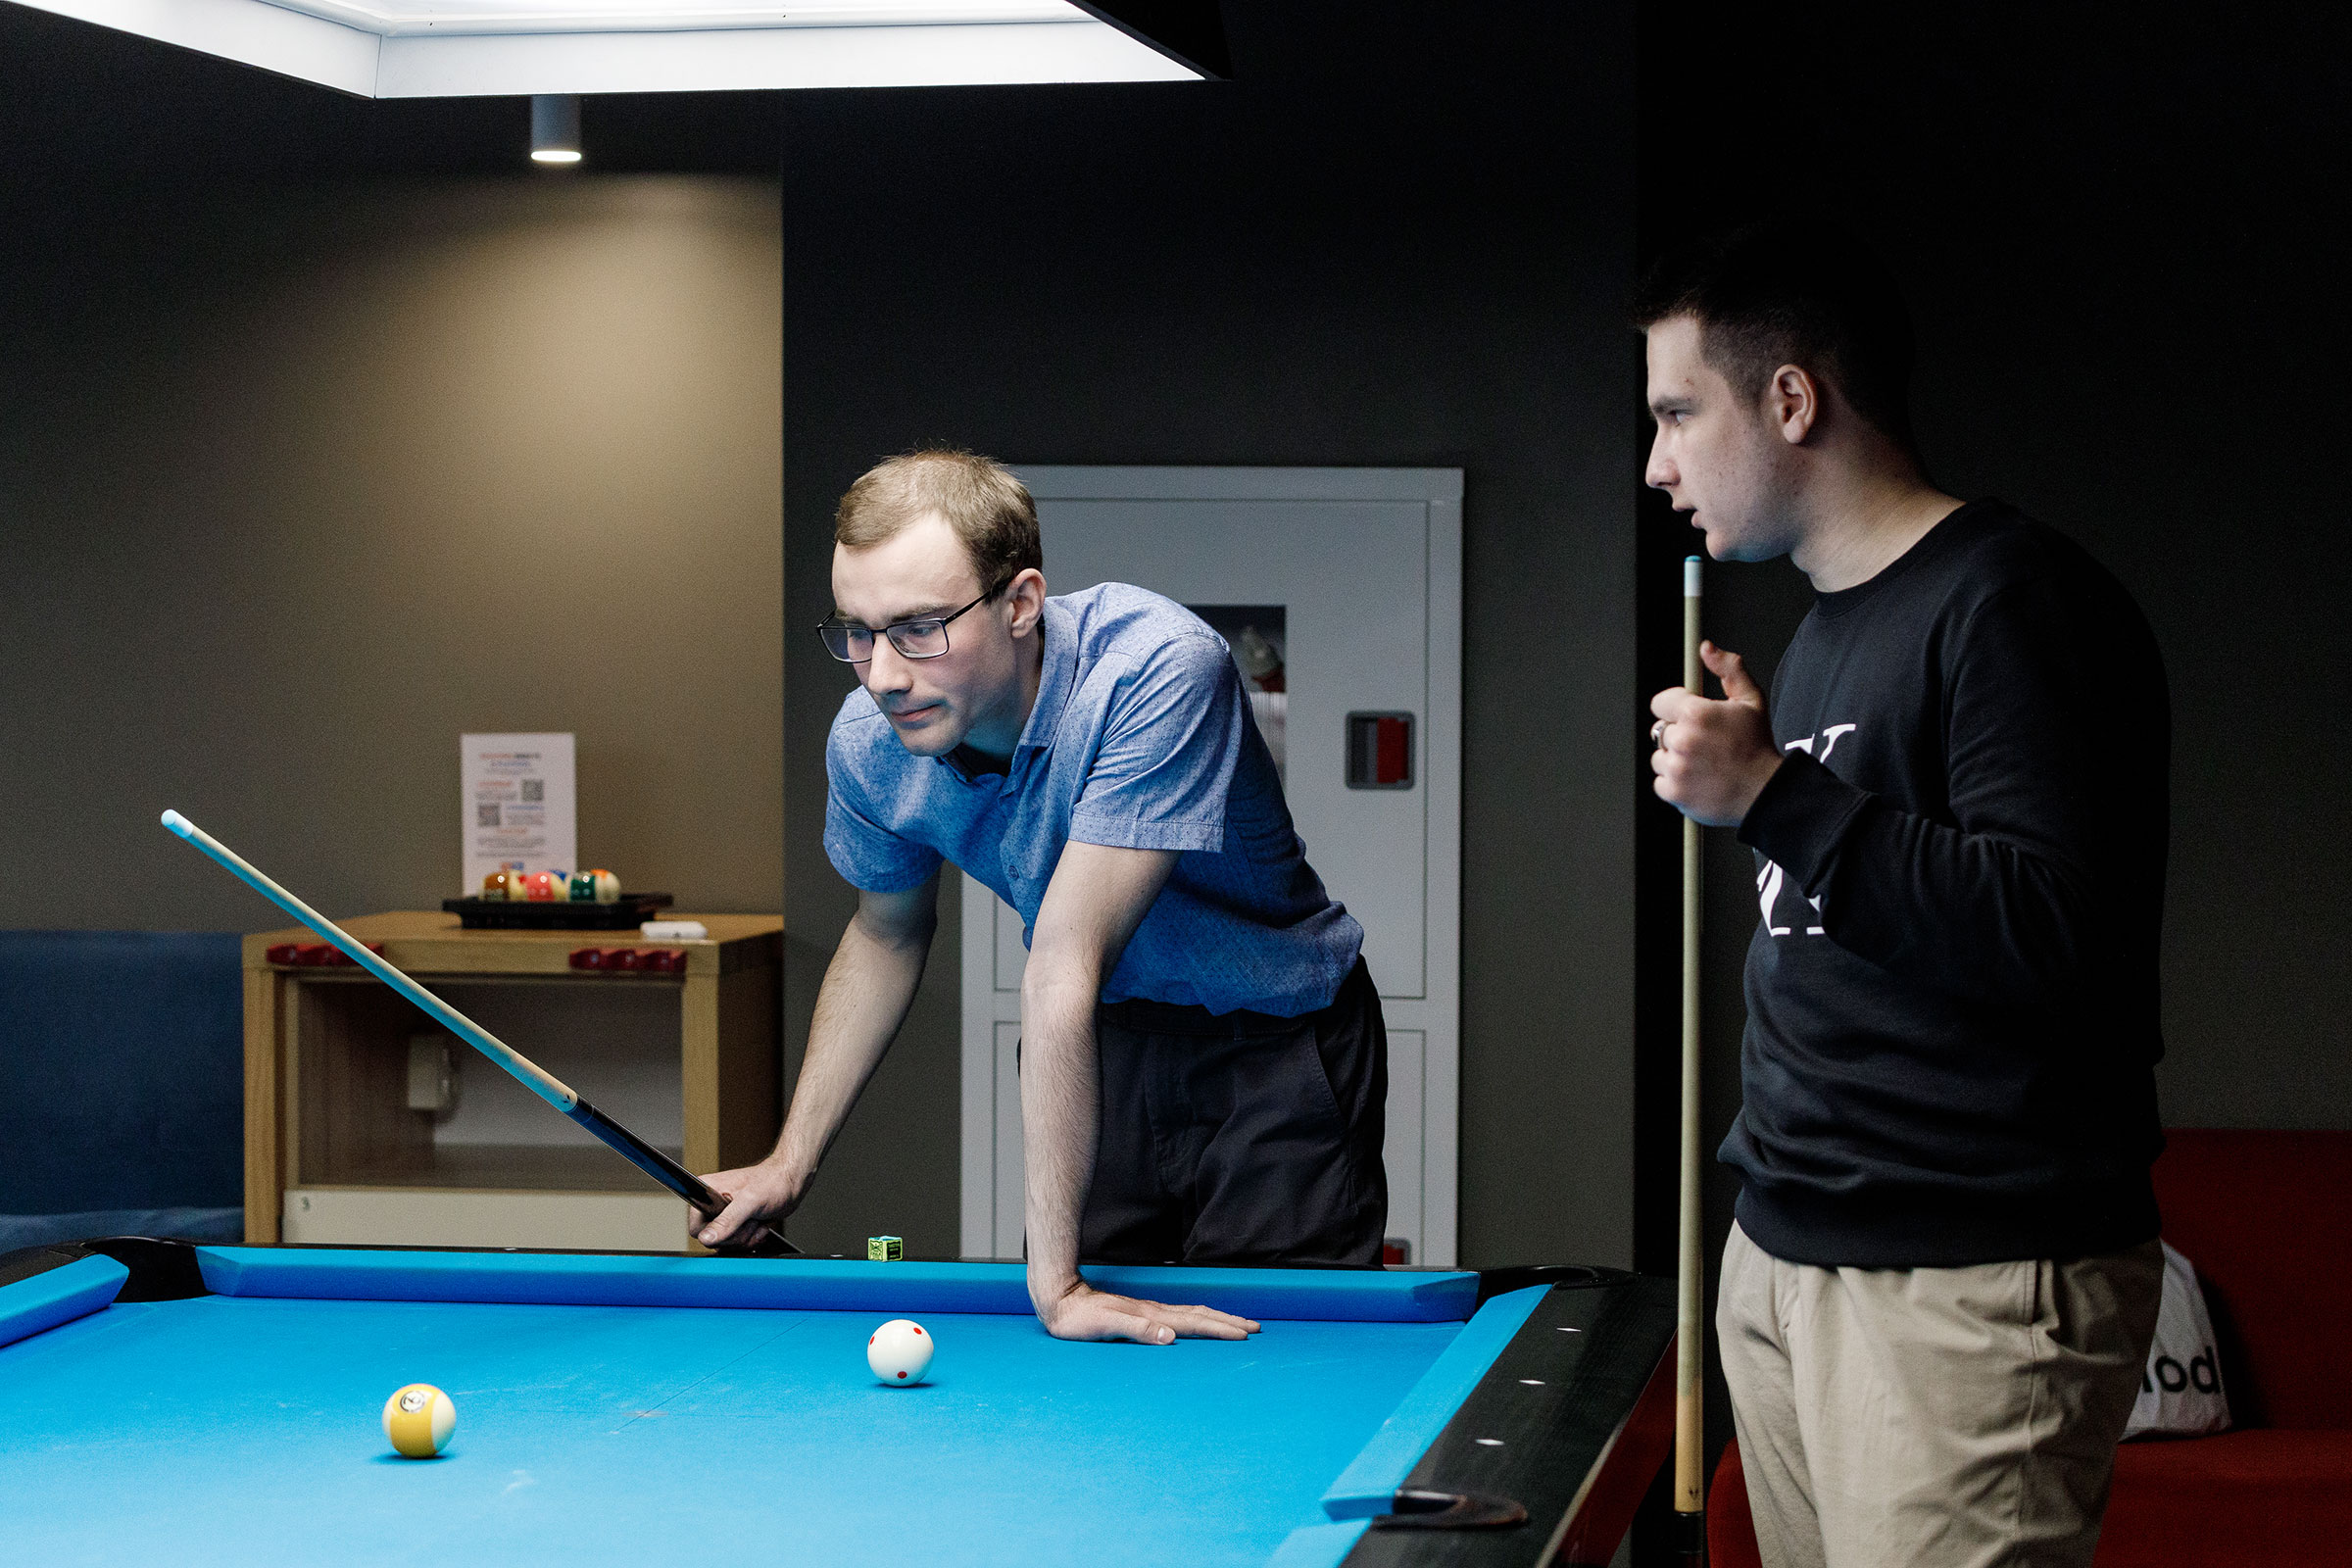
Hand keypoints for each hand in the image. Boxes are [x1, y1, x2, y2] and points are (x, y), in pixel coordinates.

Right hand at [692, 1160, 805, 1247]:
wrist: (791, 1182)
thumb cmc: (773, 1182)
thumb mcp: (749, 1202)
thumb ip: (727, 1220)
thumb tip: (707, 1237)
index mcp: (707, 1191)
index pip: (696, 1228)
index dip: (716, 1233)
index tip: (734, 1224)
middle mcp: (712, 1203)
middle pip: (713, 1239)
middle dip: (736, 1236)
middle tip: (750, 1219)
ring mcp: (724, 1213)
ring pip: (726, 1243)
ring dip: (745, 1237)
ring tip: (756, 1220)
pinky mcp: (736, 1222)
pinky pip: (736, 1243)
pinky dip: (751, 1239)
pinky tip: (759, 1226)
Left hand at [1033, 1278, 1260, 1344]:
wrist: (1061, 1300)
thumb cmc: (1080, 1320)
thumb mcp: (1107, 1327)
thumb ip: (1138, 1331)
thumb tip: (1171, 1337)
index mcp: (1152, 1316)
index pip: (1194, 1324)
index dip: (1220, 1329)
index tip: (1245, 1334)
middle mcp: (1155, 1312)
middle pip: (1201, 1315)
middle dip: (1229, 1321)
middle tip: (1256, 1327)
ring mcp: (1150, 1312)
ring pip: (1192, 1314)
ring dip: (1218, 1318)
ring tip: (1238, 1323)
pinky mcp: (1142, 1314)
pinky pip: (1180, 1317)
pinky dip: (1199, 1320)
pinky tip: (1199, 1323)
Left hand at [1650, 641, 1783, 826]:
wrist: (1764, 791)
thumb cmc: (1757, 746)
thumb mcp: (1751, 700)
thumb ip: (1728, 669)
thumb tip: (1707, 649)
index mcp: (1696, 714)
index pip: (1661, 702)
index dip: (1677, 708)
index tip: (1692, 717)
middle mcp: (1683, 740)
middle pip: (1661, 730)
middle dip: (1679, 734)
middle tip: (1706, 744)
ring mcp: (1676, 767)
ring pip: (1659, 757)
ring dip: (1675, 759)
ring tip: (1704, 763)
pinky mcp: (1673, 791)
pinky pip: (1661, 782)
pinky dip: (1675, 783)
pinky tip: (1699, 779)